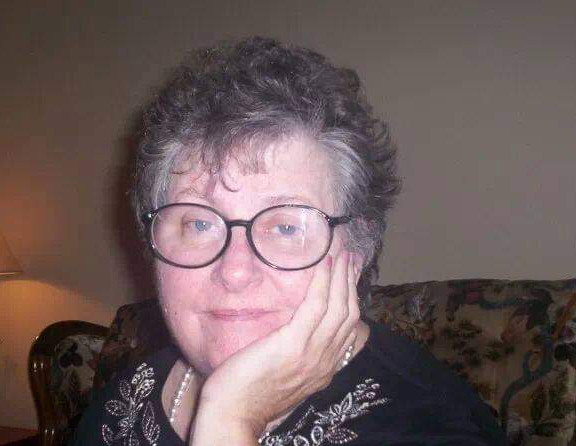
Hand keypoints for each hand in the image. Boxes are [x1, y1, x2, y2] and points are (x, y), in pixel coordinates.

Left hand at [190, 250, 360, 444]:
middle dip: (351, 283)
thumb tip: (297, 333)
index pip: (348, 328)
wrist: (232, 414)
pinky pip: (316, 306)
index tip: (350, 278)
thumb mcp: (285, 376)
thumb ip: (298, 356)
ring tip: (342, 254)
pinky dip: (323, 282)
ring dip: (342, 277)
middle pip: (349, 314)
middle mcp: (325, 361)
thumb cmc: (250, 395)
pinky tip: (323, 264)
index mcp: (324, 369)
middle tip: (351, 259)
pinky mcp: (293, 344)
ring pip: (338, 307)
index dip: (352, 299)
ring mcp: (312, 354)